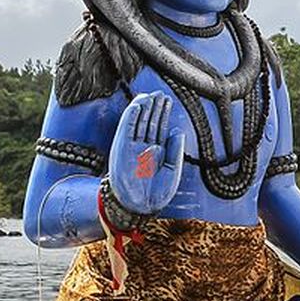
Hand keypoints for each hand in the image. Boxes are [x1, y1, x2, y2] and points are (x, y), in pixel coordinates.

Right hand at [108, 92, 185, 214]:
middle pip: (150, 123)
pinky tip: (137, 106)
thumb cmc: (156, 193)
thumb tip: (178, 131)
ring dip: (144, 109)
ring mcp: (131, 148)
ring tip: (150, 95)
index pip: (159, 129)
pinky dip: (131, 117)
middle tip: (161, 93)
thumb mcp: (172, 170)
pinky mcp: (121, 149)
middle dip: (155, 108)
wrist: (140, 206)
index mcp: (156, 153)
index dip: (163, 115)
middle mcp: (143, 148)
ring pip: (138, 123)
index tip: (167, 101)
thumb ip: (175, 151)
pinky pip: (126, 129)